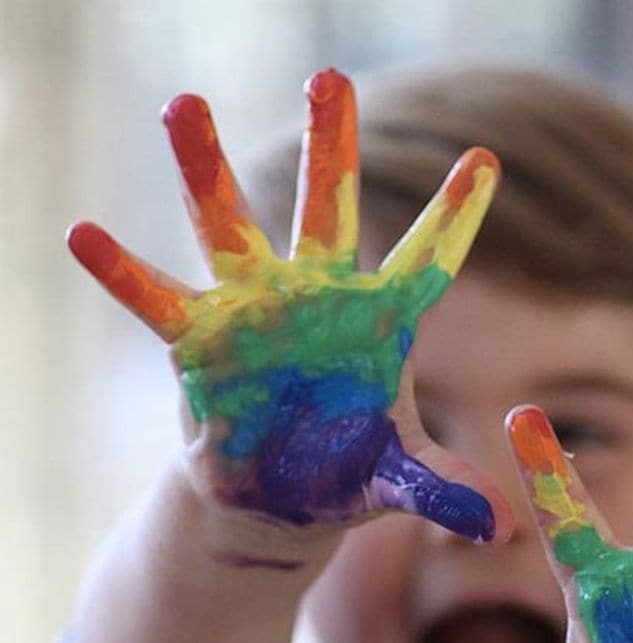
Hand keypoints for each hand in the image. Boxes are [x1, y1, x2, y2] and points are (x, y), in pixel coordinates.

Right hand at [67, 69, 509, 543]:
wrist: (279, 502)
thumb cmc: (348, 474)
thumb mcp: (402, 482)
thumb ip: (447, 490)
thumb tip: (500, 526)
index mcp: (381, 322)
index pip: (428, 259)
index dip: (454, 215)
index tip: (485, 160)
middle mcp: (318, 299)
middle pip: (326, 211)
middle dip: (330, 147)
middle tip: (331, 76)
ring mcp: (255, 313)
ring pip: (229, 229)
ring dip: (205, 170)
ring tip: (180, 104)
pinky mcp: (200, 345)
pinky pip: (157, 301)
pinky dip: (122, 272)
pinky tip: (83, 235)